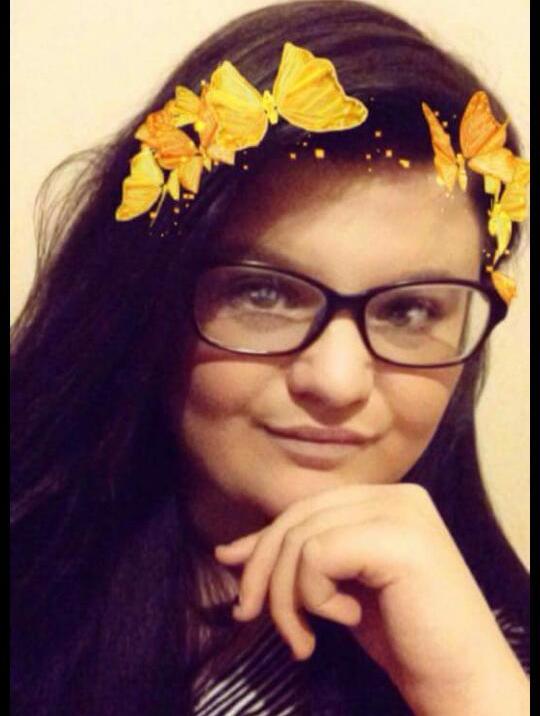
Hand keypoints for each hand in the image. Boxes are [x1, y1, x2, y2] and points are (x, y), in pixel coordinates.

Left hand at [214, 484, 528, 714]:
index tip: (238, 579)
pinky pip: (317, 555)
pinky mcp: (398, 539)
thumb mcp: (337, 587)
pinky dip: (314, 596)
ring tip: (304, 638)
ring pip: (300, 538)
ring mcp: (401, 513)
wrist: (460, 679)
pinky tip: (347, 619)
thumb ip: (296, 561)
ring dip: (287, 597)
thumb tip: (228, 551)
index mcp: (385, 500)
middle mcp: (396, 495)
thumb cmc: (403, 636)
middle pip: (297, 518)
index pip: (305, 509)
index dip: (263, 543)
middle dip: (262, 571)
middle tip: (248, 616)